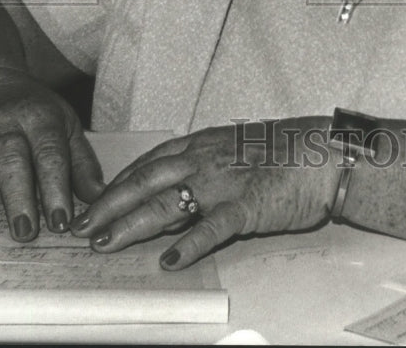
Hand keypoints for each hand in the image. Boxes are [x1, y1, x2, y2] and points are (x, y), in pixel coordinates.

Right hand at [0, 67, 103, 239]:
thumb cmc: (33, 110)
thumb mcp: (65, 124)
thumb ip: (81, 162)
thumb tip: (99, 198)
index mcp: (41, 119)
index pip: (50, 154)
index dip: (55, 189)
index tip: (61, 221)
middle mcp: (6, 124)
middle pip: (12, 161)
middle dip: (19, 198)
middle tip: (26, 232)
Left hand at [72, 117, 338, 268]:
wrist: (324, 152)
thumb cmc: (284, 150)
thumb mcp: (236, 148)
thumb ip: (205, 164)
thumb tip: (176, 187)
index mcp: (204, 144)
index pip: (149, 162)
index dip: (118, 182)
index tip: (93, 200)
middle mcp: (206, 159)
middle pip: (146, 180)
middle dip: (109, 203)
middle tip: (81, 226)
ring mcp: (225, 182)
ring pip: (167, 202)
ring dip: (131, 223)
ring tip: (105, 242)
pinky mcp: (247, 206)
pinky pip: (212, 227)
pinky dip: (188, 244)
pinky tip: (169, 261)